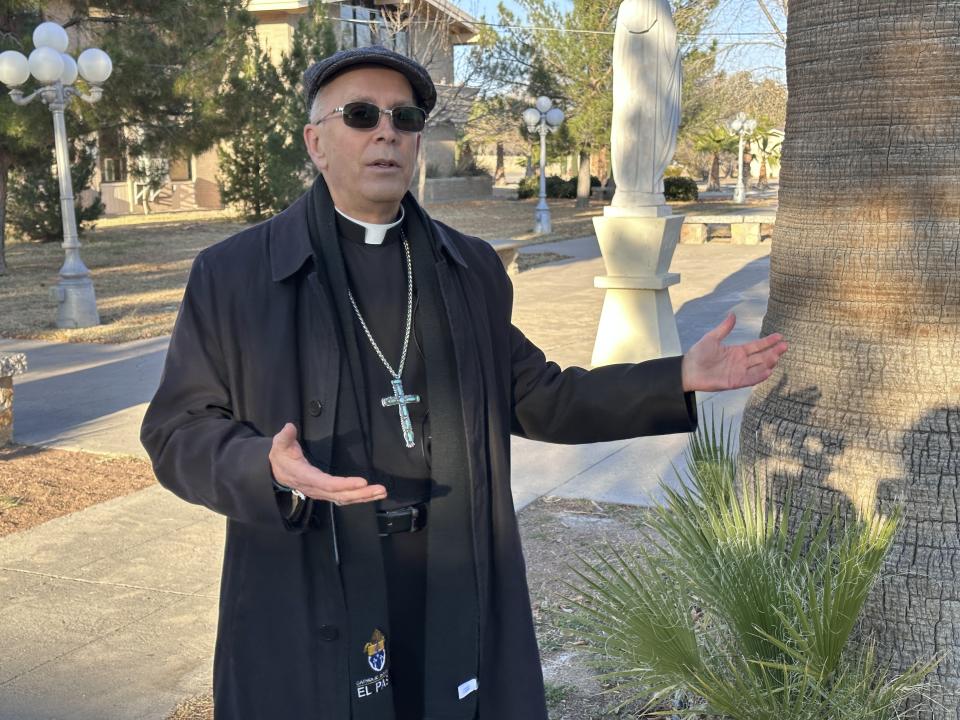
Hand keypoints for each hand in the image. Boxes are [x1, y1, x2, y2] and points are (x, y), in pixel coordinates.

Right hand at [269, 423, 385, 505]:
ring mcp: (321, 492)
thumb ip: (284, 436)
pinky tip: (371, 495)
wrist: (276, 472)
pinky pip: (343, 498)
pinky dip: (358, 498)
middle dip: (361, 493)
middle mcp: (315, 488)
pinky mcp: (326, 493)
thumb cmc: (281, 457)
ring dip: (364, 496)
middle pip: (340, 494)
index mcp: (305, 476)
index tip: (362, 482)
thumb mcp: (279, 445)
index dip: (344, 484)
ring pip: (344, 498)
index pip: (326, 483)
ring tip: (381, 492)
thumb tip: (290, 427)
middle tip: (380, 489)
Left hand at [681, 313, 787, 391]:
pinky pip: (749, 379)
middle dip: (773, 352)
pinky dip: (759, 376)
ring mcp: (738, 372)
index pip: (756, 346)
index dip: (768, 342)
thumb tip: (733, 315)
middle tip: (785, 346)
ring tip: (778, 356)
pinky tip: (768, 371)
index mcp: (737, 351)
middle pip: (761, 357)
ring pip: (758, 367)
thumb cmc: (698, 354)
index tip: (780, 336)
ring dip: (768, 363)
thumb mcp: (712, 338)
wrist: (688, 369)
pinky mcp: (734, 382)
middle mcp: (741, 362)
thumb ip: (724, 328)